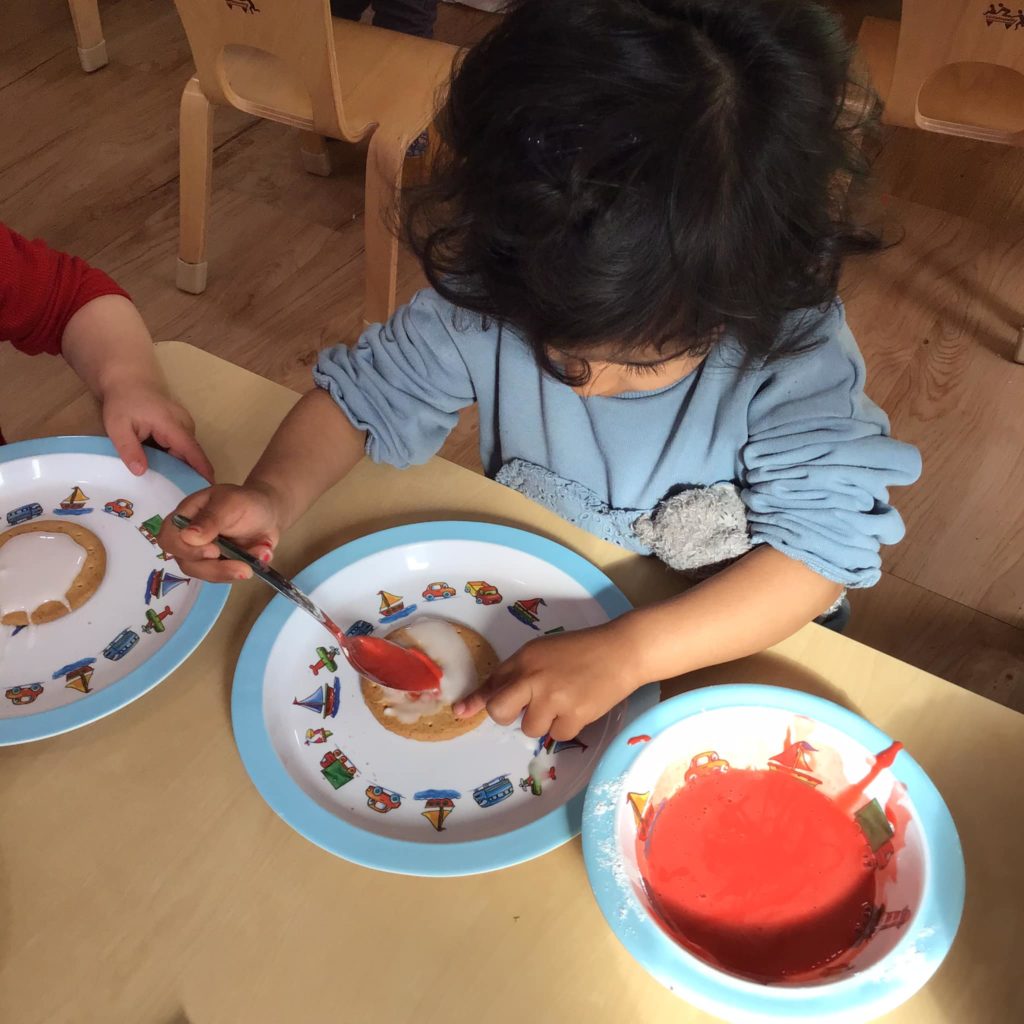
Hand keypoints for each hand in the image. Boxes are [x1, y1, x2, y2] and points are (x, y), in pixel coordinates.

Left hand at [102, 381, 213, 481]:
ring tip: (172, 487)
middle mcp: (184, 424)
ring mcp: (185, 424)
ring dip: (180, 467)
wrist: (128, 381)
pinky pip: (182, 447)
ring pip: (186, 452)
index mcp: (171, 424)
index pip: (191, 450)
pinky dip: (175, 459)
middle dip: (188, 474)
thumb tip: (141, 472)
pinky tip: (166, 470)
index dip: (201, 469)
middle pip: (190, 454)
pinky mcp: (182, 427)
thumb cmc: (122, 402)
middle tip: (180, 497)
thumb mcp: (117, 427)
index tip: (211, 487)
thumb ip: (129, 449)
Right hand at [157, 482, 284, 582]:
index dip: (186, 550)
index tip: (214, 551)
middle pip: (187, 563)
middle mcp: (188, 539)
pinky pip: (223, 577)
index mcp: (185, 517)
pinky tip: (260, 555)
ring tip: (258, 559)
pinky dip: (242, 570)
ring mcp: (202, 555)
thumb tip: (188, 537)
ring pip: (205, 574)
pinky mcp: (217, 566)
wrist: (267, 512)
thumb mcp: (230, 503)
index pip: (169, 539)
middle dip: (215, 569)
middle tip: (244, 567)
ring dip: (231, 571)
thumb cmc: (245, 501)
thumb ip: (210, 519)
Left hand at [453, 623, 641, 739]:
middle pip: (500, 712)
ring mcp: (553, 699)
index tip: (461, 712)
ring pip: (531, 728)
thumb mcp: (543, 652)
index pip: (492, 683)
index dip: (476, 700)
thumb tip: (489, 699)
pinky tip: (579, 707)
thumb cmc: (581, 649)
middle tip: (528, 708)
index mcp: (524, 658)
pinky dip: (567, 726)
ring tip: (564, 701)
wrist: (621, 651)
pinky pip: (558, 736)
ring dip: (544, 721)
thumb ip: (517, 673)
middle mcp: (533, 678)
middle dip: (508, 715)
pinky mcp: (574, 717)